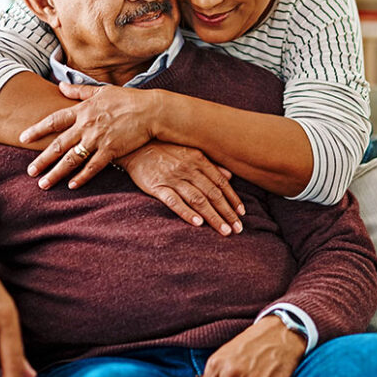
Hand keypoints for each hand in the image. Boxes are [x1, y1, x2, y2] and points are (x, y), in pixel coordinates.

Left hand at [20, 83, 160, 189]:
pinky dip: (82, 177)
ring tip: (43, 183)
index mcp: (82, 110)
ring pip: (72, 159)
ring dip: (56, 173)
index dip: (37, 130)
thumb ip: (79, 91)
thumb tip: (60, 86)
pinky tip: (71, 186)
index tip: (23, 138)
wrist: (150, 111)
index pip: (54, 121)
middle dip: (42, 160)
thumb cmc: (127, 99)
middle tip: (30, 171)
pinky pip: (93, 167)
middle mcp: (86, 126)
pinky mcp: (111, 151)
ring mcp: (98, 140)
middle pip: (59, 145)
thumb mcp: (101, 91)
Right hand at [117, 141, 245, 235]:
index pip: (221, 183)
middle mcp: (189, 169)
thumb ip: (210, 164)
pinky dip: (187, 212)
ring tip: (224, 231)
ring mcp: (173, 178)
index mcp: (199, 160)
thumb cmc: (165, 149)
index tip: (242, 213)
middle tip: (238, 229)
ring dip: (213, 216)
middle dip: (227, 212)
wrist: (134, 145)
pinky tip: (198, 223)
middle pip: (213, 194)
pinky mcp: (157, 186)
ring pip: (198, 200)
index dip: (233, 199)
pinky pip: (174, 201)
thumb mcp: (190, 151)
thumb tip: (230, 176)